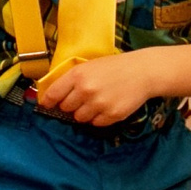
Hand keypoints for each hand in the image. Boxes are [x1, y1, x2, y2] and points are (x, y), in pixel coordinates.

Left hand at [34, 52, 158, 126]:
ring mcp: (99, 104)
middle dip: (70, 105)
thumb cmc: (114, 67)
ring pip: (79, 118)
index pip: (53, 94)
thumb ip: (71, 79)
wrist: (143, 72)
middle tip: (82, 98)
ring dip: (85, 113)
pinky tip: (107, 106)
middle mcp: (86, 90)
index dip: (48, 101)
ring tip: (96, 102)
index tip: (47, 104)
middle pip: (65, 108)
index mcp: (77, 75)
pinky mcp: (112, 115)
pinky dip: (99, 118)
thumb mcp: (89, 66)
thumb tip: (51, 95)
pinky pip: (96, 123)